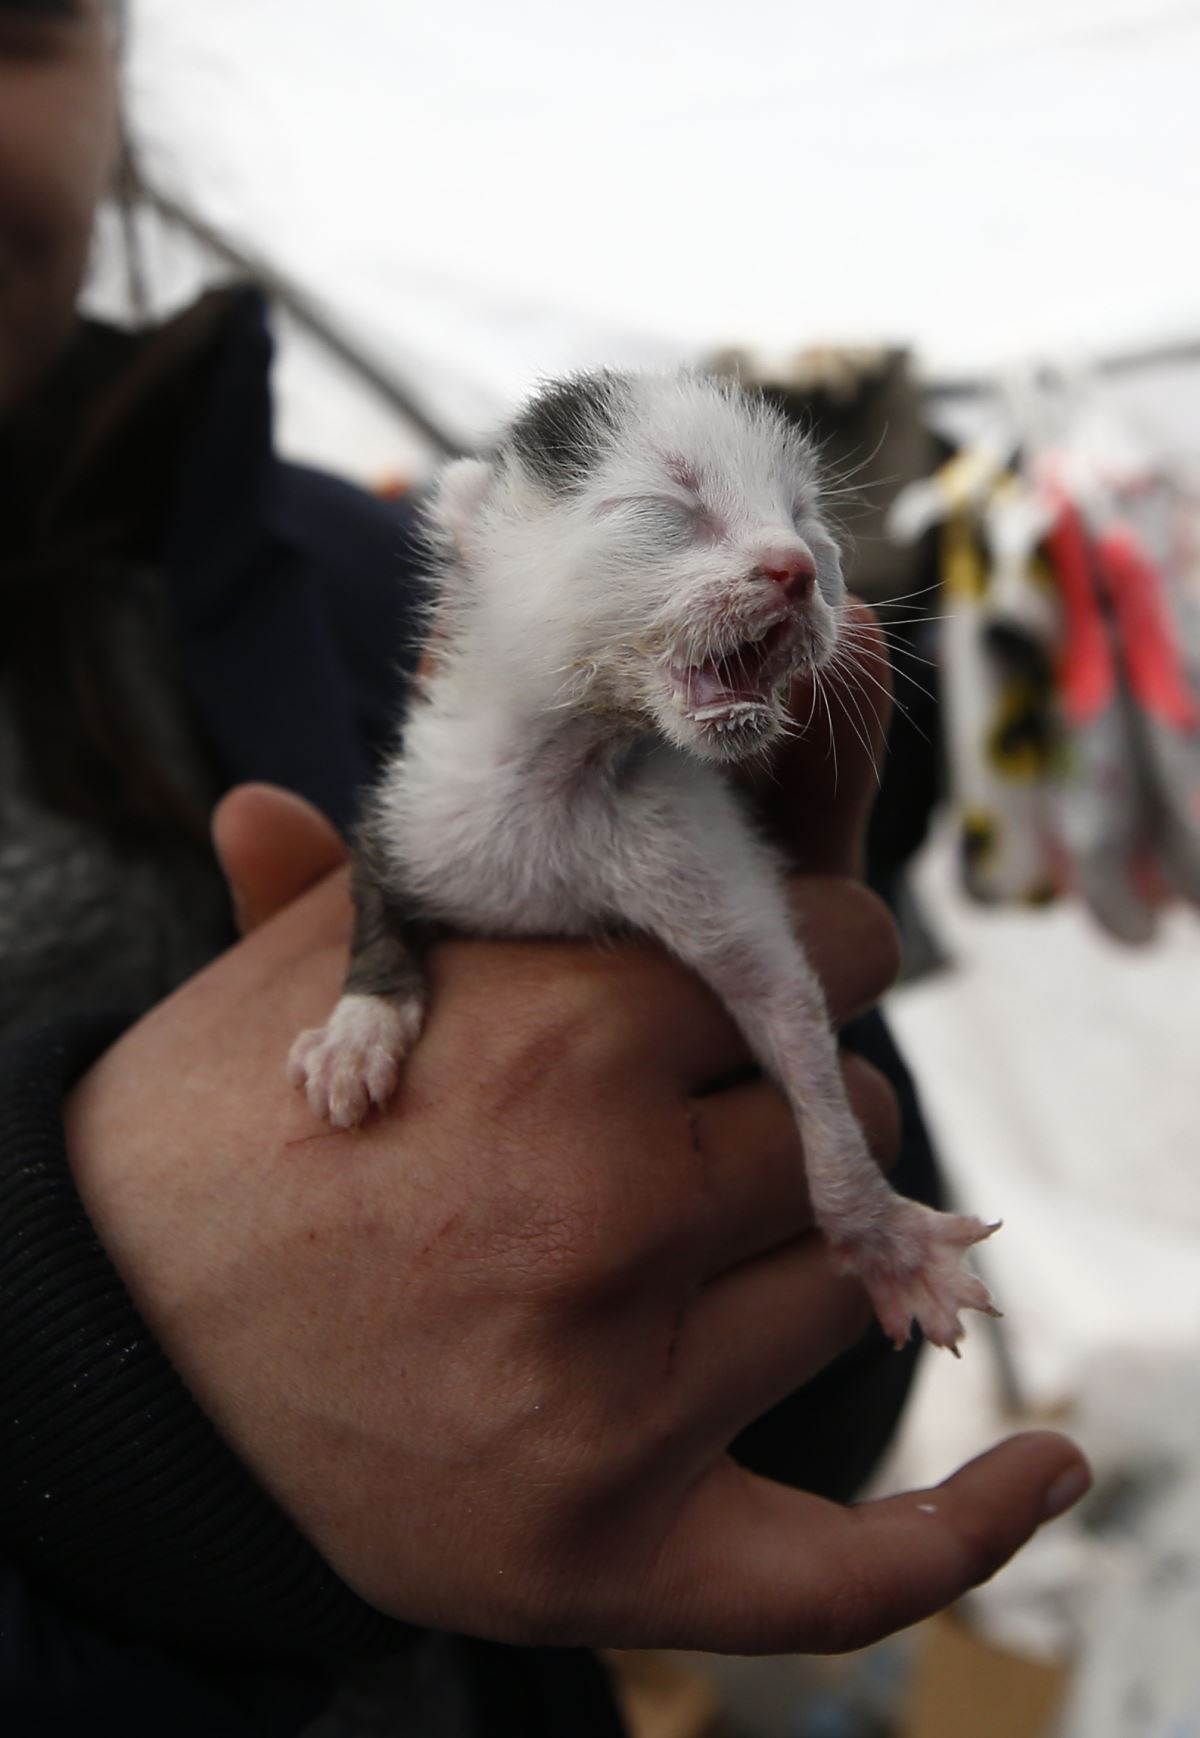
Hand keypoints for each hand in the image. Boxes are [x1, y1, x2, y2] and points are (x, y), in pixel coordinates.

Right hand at [66, 618, 1089, 1654]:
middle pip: (840, 1124)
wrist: (110, 1361)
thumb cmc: (208, 1144)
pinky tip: (1044, 1470)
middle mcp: (608, 1203)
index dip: (804, 952)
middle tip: (712, 1116)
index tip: (779, 970)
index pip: (810, 957)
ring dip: (810, 1248)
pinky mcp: (613, 1545)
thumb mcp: (304, 981)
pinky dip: (964, 1529)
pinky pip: (849, 1565)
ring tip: (706, 1238)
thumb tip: (303, 792)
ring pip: (843, 1281)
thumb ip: (388, 886)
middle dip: (797, 1100)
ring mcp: (623, 1386)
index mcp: (557, 1037)